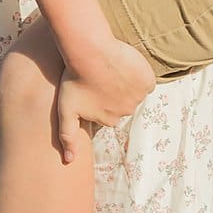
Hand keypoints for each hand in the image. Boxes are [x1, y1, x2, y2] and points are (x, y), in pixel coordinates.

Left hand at [56, 37, 155, 159]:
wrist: (89, 51)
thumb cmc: (74, 79)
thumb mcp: (65, 110)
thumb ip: (67, 136)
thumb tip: (69, 161)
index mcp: (109, 120)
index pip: (108, 112)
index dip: (100, 98)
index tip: (92, 87)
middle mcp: (126, 112)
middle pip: (122, 103)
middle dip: (113, 92)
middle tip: (100, 76)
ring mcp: (138, 97)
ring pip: (134, 91)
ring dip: (126, 82)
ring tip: (110, 69)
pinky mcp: (147, 81)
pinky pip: (145, 79)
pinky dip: (138, 74)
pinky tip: (124, 66)